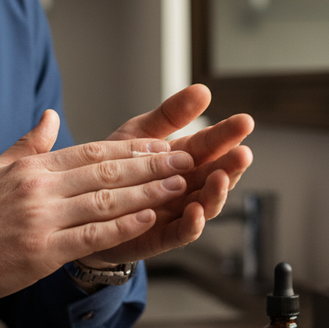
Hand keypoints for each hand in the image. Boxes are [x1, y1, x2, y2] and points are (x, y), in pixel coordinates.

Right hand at [0, 110, 197, 319]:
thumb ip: (29, 145)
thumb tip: (50, 115)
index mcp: (32, 168)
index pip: (92, 152)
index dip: (132, 149)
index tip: (162, 146)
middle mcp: (39, 189)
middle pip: (107, 172)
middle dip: (151, 166)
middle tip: (185, 159)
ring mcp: (41, 220)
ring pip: (106, 201)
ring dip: (148, 192)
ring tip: (179, 186)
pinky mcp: (41, 252)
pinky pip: (92, 236)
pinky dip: (123, 226)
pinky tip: (149, 219)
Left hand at [79, 84, 253, 266]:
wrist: (84, 204)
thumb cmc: (115, 168)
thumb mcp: (140, 134)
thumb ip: (170, 115)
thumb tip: (202, 90)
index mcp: (183, 159)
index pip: (211, 145)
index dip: (227, 134)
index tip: (245, 121)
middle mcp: (186, 187)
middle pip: (215, 176)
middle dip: (230, 165)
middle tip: (243, 153)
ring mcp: (176, 213)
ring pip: (204, 206)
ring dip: (215, 194)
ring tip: (221, 178)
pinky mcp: (160, 237)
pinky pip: (181, 234)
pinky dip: (191, 225)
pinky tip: (196, 212)